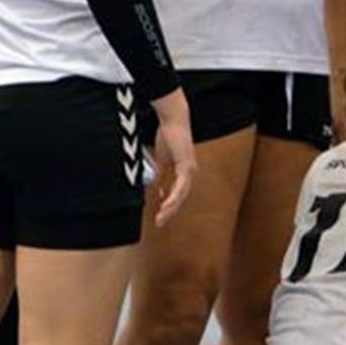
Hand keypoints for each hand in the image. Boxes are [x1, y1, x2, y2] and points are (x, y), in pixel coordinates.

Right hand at [147, 88, 196, 226]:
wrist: (173, 121)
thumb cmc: (168, 137)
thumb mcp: (162, 160)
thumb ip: (160, 174)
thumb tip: (155, 188)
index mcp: (183, 172)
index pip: (177, 193)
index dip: (169, 205)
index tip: (159, 216)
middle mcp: (190, 173)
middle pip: (180, 197)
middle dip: (170, 211)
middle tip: (159, 223)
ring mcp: (190, 170)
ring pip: (181, 195)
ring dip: (171, 208)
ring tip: (161, 218)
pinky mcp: (187, 166)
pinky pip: (181, 186)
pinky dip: (174, 196)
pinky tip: (166, 205)